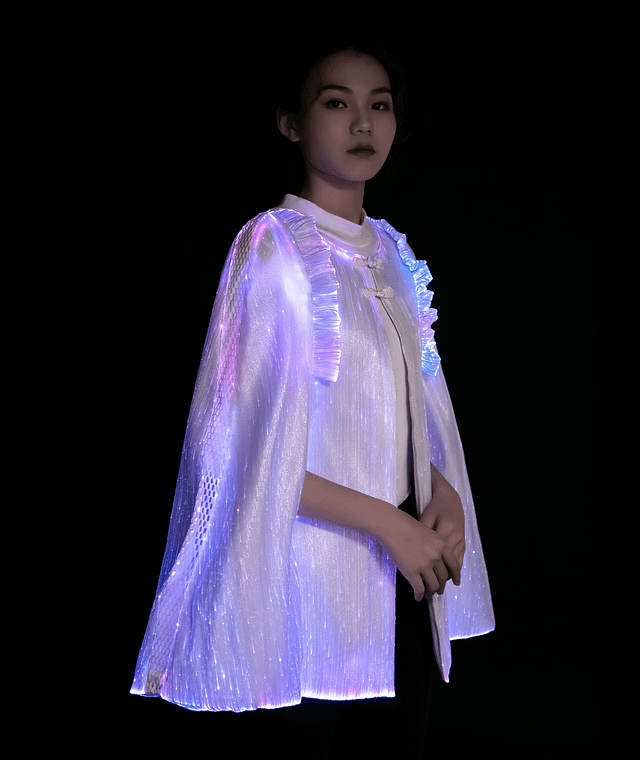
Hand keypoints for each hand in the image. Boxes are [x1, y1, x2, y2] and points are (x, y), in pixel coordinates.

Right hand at [377, 508, 458, 601]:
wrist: (392, 526)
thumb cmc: (406, 525)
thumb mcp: (429, 532)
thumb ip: (436, 546)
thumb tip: (437, 560)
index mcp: (442, 545)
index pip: (454, 565)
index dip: (456, 576)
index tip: (455, 582)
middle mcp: (436, 556)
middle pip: (443, 577)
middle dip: (441, 586)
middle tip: (439, 590)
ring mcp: (424, 565)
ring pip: (433, 586)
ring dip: (431, 592)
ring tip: (428, 594)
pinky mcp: (411, 572)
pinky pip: (419, 588)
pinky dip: (419, 595)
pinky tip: (417, 596)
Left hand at [420, 466, 465, 586]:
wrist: (448, 498)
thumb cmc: (434, 508)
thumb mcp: (424, 519)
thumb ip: (421, 536)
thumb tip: (412, 553)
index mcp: (442, 533)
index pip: (435, 562)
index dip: (427, 578)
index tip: (421, 589)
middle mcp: (452, 539)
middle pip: (444, 569)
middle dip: (437, 583)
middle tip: (429, 594)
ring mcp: (459, 540)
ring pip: (453, 566)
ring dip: (445, 579)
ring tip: (437, 589)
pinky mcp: (461, 540)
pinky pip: (458, 560)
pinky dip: (453, 570)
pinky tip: (448, 577)